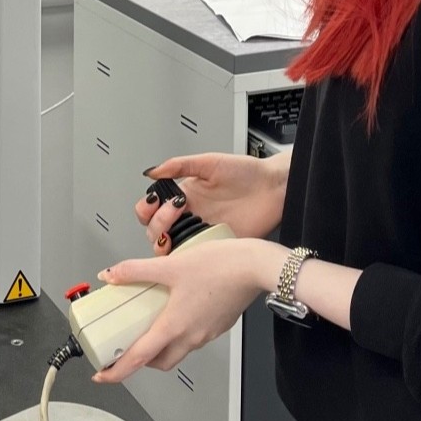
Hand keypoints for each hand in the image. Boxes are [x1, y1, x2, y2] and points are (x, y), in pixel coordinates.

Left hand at [92, 237, 280, 382]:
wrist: (257, 267)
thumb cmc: (220, 267)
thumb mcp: (170, 265)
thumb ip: (136, 270)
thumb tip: (110, 274)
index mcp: (174, 327)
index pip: (139, 358)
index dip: (117, 370)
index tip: (102, 375)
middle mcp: (190, 337)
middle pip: (159, 361)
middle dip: (140, 360)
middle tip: (125, 349)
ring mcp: (206, 333)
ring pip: (177, 350)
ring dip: (160, 345)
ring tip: (148, 324)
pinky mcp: (217, 325)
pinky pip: (192, 337)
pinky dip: (179, 331)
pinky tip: (175, 308)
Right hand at [138, 152, 288, 252]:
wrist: (274, 187)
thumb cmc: (247, 172)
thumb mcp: (209, 162)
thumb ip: (179, 165)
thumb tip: (152, 172)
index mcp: (184, 195)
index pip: (152, 208)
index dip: (146, 209)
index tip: (153, 203)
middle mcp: (190, 216)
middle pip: (156, 230)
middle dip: (157, 223)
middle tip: (175, 210)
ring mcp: (202, 232)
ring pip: (171, 248)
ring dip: (167, 242)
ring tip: (179, 228)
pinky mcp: (216, 246)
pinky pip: (194, 257)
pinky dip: (187, 255)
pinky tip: (193, 244)